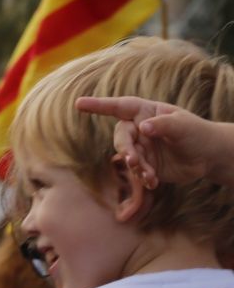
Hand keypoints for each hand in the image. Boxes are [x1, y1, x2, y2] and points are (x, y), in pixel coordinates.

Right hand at [76, 95, 226, 187]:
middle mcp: (138, 129)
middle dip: (125, 149)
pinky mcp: (146, 165)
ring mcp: (141, 147)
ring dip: (136, 166)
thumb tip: (142, 128)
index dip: (97, 105)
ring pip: (127, 156)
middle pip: (121, 136)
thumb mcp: (183, 125)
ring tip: (150, 176)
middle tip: (132, 160)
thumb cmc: (197, 132)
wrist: (209, 156)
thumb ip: (162, 125)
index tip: (79, 104)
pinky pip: (137, 171)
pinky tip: (154, 182)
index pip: (118, 107)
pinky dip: (143, 177)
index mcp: (144, 112)